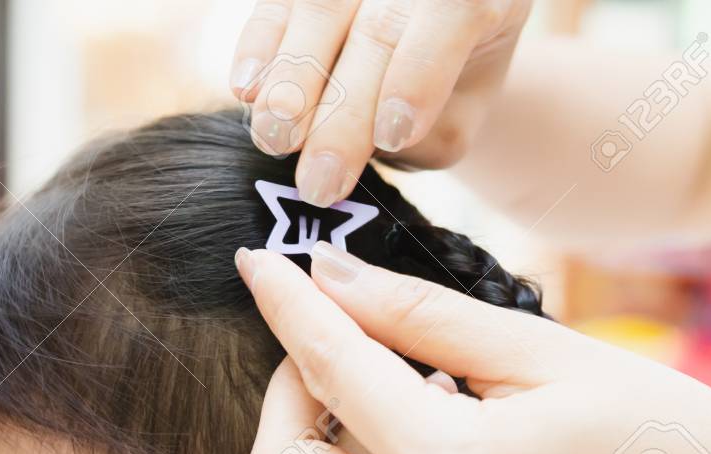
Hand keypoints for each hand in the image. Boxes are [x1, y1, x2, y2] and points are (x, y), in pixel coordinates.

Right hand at [228, 0, 530, 207]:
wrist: (437, 28)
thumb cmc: (452, 79)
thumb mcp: (464, 113)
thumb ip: (434, 134)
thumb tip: (374, 147)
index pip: (452, 18)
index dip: (417, 76)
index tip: (391, 137)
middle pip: (378, 30)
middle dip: (343, 112)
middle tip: (319, 180)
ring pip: (320, 8)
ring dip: (291, 80)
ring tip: (275, 141)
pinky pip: (277, 1)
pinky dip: (258, 45)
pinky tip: (246, 90)